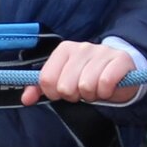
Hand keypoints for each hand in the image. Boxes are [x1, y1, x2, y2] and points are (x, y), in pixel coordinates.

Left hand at [25, 40, 139, 105]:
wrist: (121, 71)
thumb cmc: (88, 76)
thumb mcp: (63, 80)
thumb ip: (42, 88)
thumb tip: (26, 99)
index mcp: (64, 50)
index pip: (47, 79)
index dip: (54, 93)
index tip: (64, 91)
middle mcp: (82, 47)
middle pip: (65, 86)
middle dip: (74, 95)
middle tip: (82, 90)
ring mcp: (102, 52)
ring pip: (85, 86)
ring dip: (92, 95)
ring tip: (96, 88)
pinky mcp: (120, 59)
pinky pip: (105, 83)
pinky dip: (106, 92)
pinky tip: (108, 87)